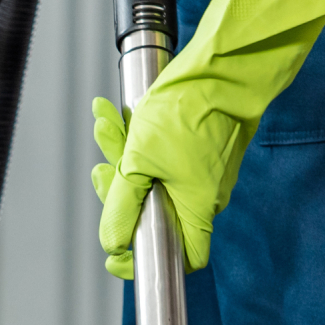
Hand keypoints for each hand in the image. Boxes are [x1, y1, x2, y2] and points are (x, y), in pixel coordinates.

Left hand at [90, 0, 324, 276]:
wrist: (221, 64)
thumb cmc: (188, 110)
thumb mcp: (139, 161)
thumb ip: (123, 206)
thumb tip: (113, 243)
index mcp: (196, 209)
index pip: (179, 258)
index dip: (143, 260)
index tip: (115, 254)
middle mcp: (203, 196)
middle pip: (152, 214)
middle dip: (118, 192)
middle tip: (103, 172)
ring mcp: (200, 171)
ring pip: (150, 177)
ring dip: (121, 155)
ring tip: (105, 126)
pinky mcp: (196, 148)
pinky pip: (159, 154)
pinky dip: (135, 139)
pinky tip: (114, 115)